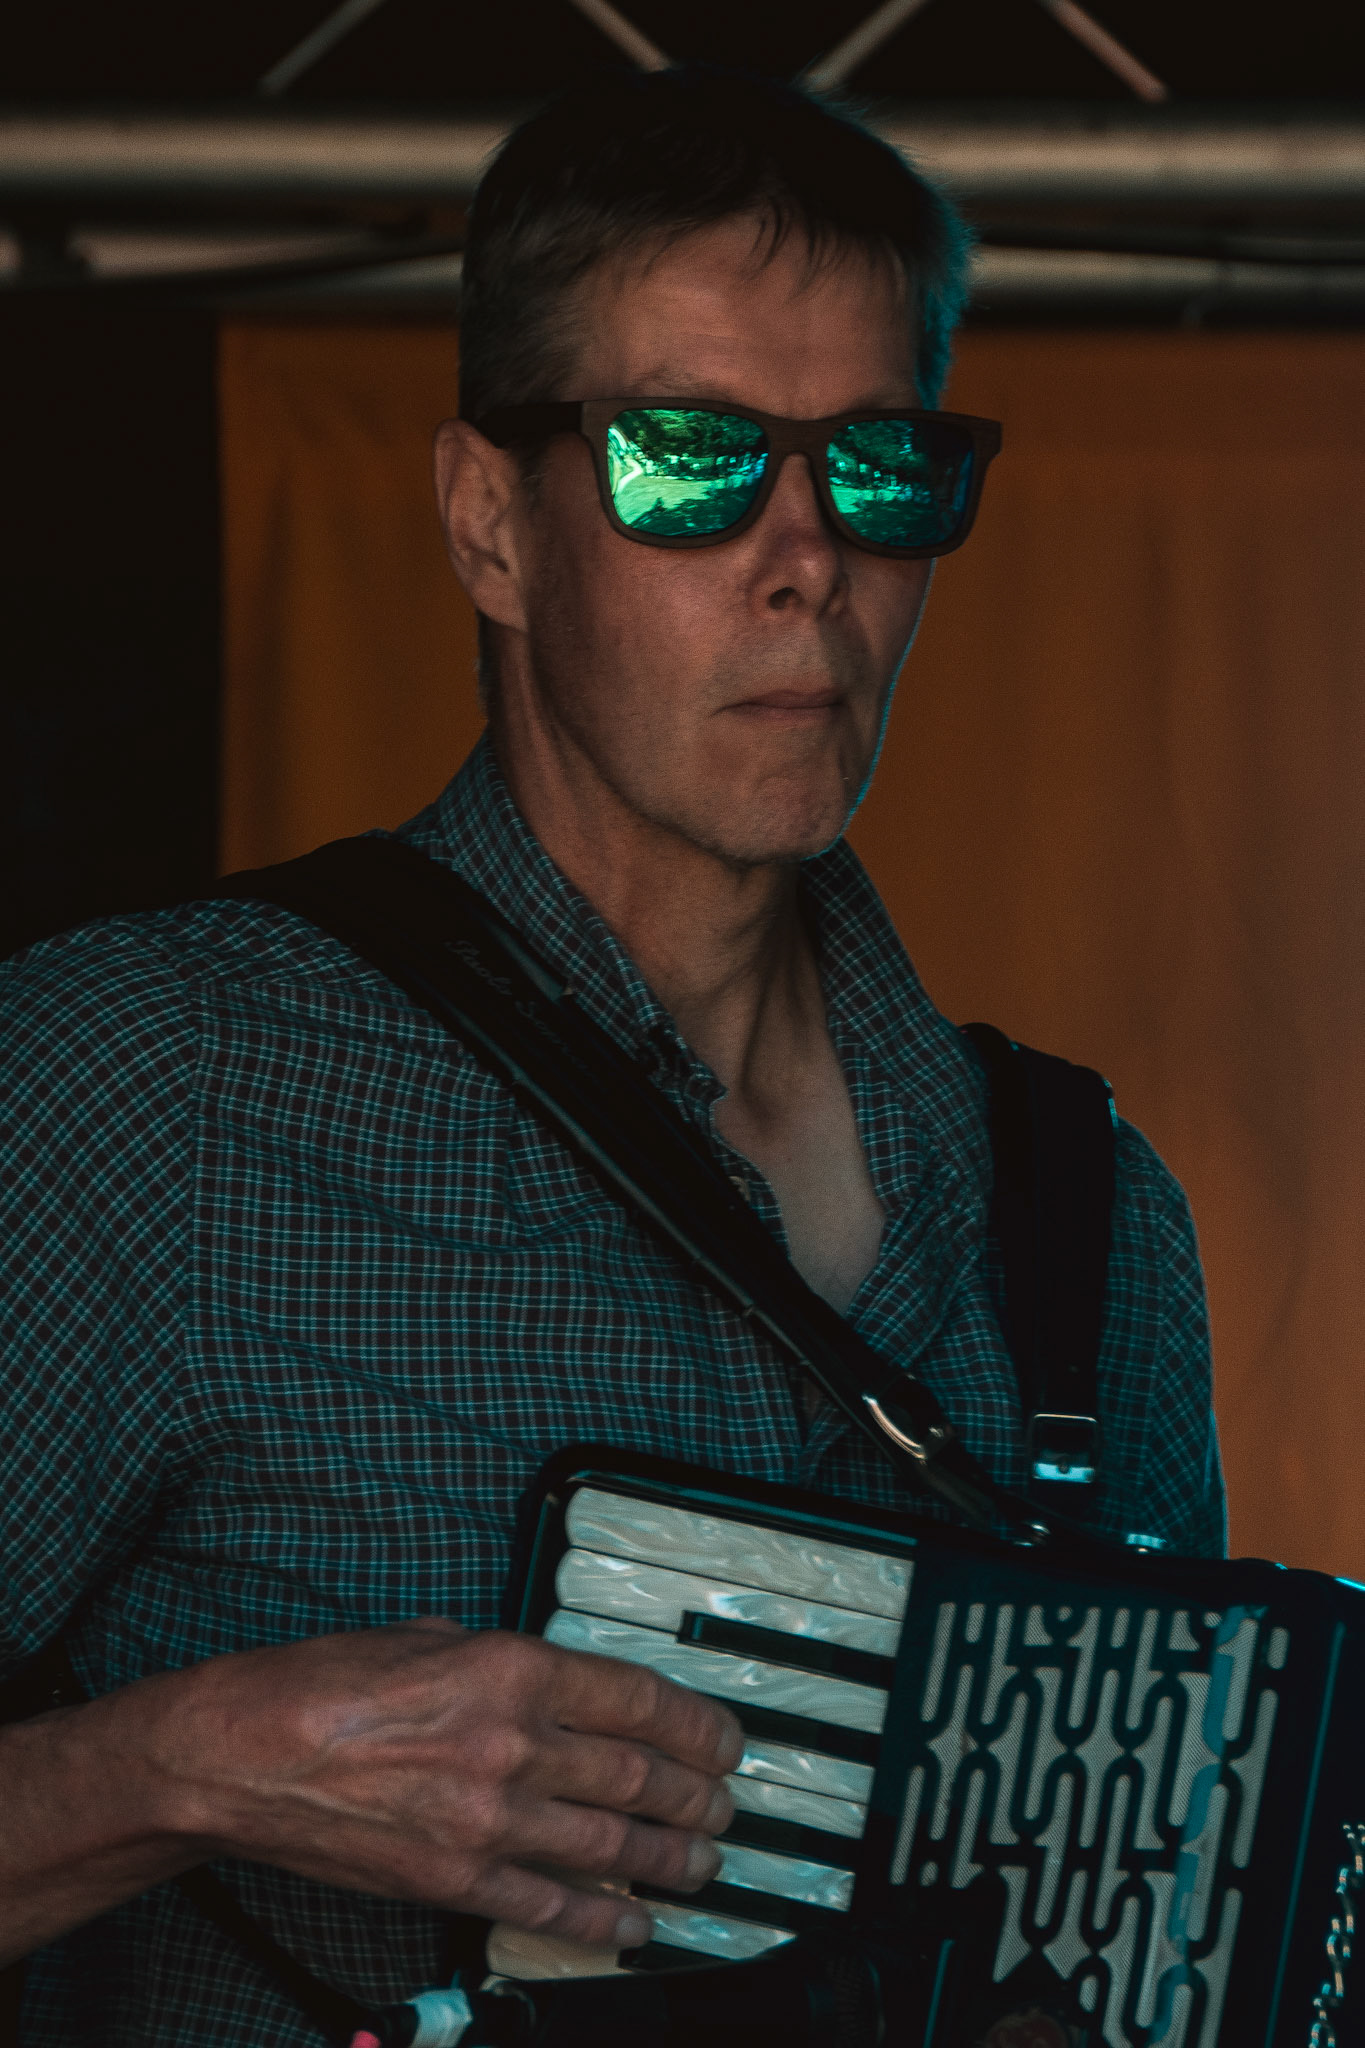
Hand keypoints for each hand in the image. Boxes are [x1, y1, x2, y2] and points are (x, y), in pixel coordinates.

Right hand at [159, 1619, 741, 1948]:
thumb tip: (524, 1672)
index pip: (639, 1699)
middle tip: (722, 1807)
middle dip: (696, 1797)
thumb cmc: (319, 1683)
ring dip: (669, 1859)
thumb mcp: (420, 1635)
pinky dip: (603, 1920)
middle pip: (639, 1775)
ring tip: (702, 1865)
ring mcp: (487, 1816)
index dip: (698, 1726)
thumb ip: (487, 1654)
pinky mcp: (454, 1878)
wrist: (241, 1753)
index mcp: (510, 1667)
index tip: (723, 1741)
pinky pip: (550, 1905)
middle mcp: (512, 1741)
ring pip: (611, 1844)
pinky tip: (635, 1924)